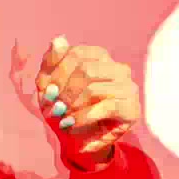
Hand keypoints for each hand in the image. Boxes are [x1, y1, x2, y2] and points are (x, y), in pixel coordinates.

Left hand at [27, 35, 140, 167]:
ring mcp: (128, 88)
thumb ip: (51, 62)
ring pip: (94, 88)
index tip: (47, 92)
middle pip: (85, 69)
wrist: (77, 140)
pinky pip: (106, 107)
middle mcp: (118, 68)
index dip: (57, 74)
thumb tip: (58, 39)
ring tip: (62, 116)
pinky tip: (70, 123)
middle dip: (64, 91)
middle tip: (54, 107)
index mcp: (99, 57)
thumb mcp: (50, 85)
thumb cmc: (65, 108)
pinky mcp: (132, 109)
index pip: (76, 54)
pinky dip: (82, 117)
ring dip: (71, 105)